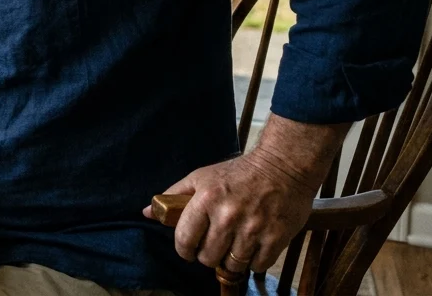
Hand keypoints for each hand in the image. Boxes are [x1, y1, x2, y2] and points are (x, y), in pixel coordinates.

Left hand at [145, 115, 346, 273]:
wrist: (283, 166)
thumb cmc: (238, 172)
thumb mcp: (201, 177)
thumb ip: (173, 196)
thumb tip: (147, 212)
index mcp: (205, 199)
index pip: (184, 240)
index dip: (184, 250)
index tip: (189, 250)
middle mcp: (227, 216)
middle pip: (208, 257)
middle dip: (207, 255)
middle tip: (213, 245)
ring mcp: (253, 229)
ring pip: (232, 265)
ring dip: (230, 259)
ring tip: (233, 246)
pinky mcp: (276, 238)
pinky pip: (257, 265)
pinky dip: (253, 261)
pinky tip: (252, 246)